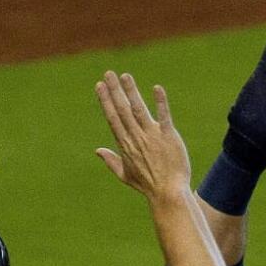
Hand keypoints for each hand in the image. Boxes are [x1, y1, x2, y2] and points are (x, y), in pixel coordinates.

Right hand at [95, 71, 190, 199]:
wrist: (168, 192)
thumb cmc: (147, 185)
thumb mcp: (125, 175)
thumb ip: (111, 161)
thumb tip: (97, 150)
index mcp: (125, 145)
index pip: (112, 118)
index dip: (105, 101)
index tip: (100, 86)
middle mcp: (136, 137)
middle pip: (122, 110)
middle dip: (114, 91)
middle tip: (108, 73)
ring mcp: (152, 136)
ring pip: (139, 109)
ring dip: (131, 91)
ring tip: (125, 76)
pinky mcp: (168, 136)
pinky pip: (163, 116)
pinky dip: (160, 102)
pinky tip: (156, 88)